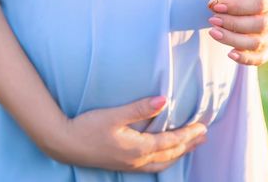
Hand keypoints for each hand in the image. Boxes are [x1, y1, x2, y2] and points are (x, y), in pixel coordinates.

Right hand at [43, 96, 206, 171]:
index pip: (171, 141)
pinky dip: (165, 159)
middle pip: (170, 154)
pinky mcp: (122, 164)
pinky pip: (152, 165)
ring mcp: (130, 165)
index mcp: (138, 148)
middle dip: (189, 145)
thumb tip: (164, 100)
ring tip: (191, 146)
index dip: (188, 134)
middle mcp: (137, 160)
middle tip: (204, 136)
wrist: (63, 144)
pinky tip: (165, 155)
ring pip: (162, 162)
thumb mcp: (114, 115)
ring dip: (179, 153)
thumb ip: (140, 108)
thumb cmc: (88, 127)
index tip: (203, 127)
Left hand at [207, 0, 267, 65]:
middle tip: (212, 20)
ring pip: (259, 42)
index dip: (236, 7)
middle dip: (233, 24)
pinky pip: (261, 58)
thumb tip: (212, 6)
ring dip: (233, 39)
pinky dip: (245, 58)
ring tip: (214, 32)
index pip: (260, 3)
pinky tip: (229, 53)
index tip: (216, 6)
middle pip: (261, 24)